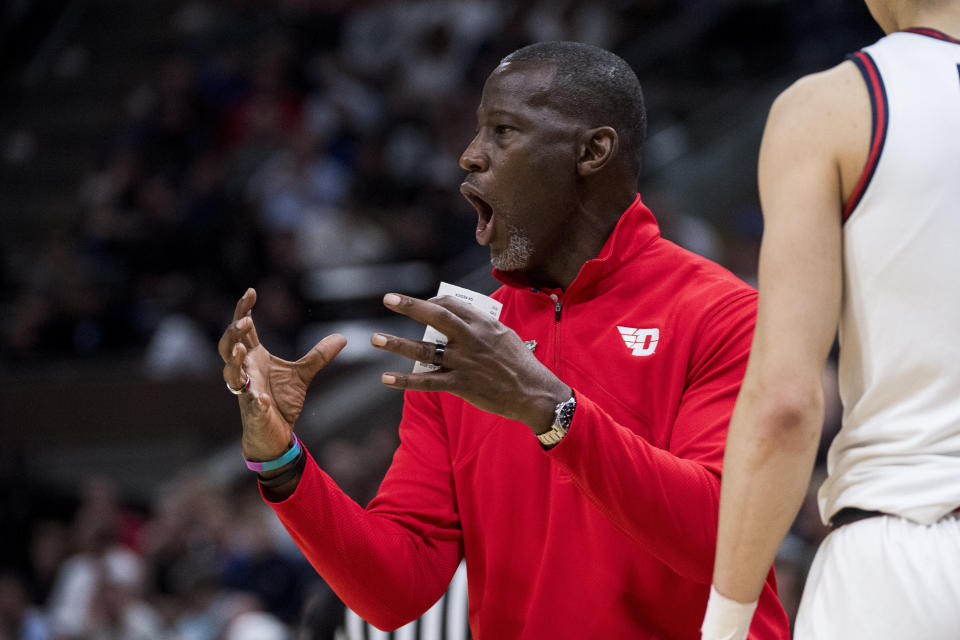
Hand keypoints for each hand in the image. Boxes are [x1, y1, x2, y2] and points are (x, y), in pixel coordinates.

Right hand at [218, 288, 345, 460]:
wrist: (275, 433)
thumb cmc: (281, 401)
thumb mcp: (303, 375)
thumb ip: (318, 356)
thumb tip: (343, 337)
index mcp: (254, 358)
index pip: (244, 330)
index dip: (243, 310)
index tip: (251, 291)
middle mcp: (246, 372)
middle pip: (228, 346)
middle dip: (233, 332)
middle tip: (245, 320)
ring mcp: (246, 392)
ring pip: (230, 373)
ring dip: (234, 361)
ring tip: (241, 349)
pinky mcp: (253, 412)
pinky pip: (251, 405)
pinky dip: (255, 401)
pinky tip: (262, 399)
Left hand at [371, 293, 570, 432]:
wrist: (534, 393)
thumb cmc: (520, 363)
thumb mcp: (504, 335)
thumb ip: (481, 325)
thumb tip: (461, 315)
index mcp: (483, 324)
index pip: (451, 304)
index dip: (432, 301)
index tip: (420, 305)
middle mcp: (471, 339)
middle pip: (435, 317)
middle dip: (410, 306)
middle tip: (388, 299)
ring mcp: (464, 363)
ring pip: (425, 350)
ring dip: (397, 344)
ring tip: (375, 338)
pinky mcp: (461, 385)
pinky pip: (427, 383)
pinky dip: (405, 381)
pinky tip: (386, 379)